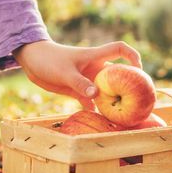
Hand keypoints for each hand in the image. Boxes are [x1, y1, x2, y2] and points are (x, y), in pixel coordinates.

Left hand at [13, 40, 141, 109]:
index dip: (133, 56)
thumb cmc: (49, 60)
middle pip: (118, 75)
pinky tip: (100, 122)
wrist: (32, 61)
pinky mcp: (78, 90)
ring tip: (123, 115)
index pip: (120, 49)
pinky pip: (91, 102)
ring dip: (113, 101)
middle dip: (128, 85)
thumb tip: (97, 95)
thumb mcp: (65, 72)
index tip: (139, 69)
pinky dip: (95, 110)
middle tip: (138, 100)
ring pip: (106, 91)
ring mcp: (87, 80)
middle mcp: (95, 69)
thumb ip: (80, 83)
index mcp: (95, 57)